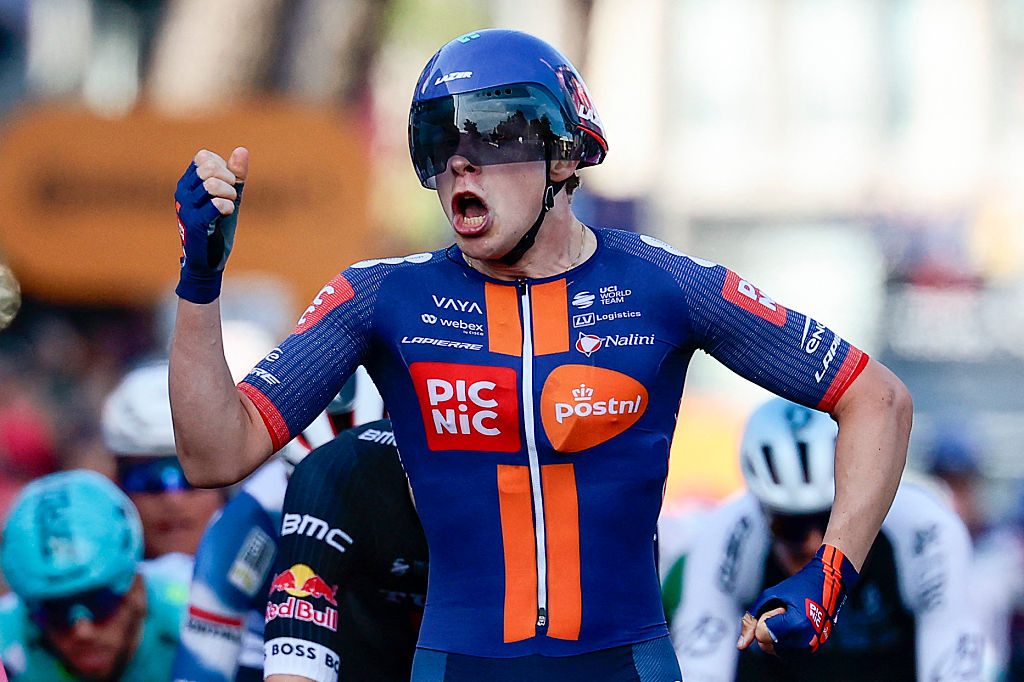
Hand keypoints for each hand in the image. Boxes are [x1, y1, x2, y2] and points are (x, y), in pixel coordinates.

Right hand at [174, 147, 248, 302]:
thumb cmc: (219, 225)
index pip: (204, 157)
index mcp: (188, 182)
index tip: (229, 183)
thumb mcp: (231, 196)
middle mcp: (182, 192)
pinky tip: (226, 213)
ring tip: (229, 205)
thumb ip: (237, 173)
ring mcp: (185, 208)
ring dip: (229, 194)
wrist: (210, 259)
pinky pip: (214, 205)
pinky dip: (227, 207)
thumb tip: (242, 149)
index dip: (223, 166)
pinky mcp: (194, 224)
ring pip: (211, 184)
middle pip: (208, 167)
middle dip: (228, 178)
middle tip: (232, 194)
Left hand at [738, 545, 857, 657]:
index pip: (761, 634)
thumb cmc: (799, 586)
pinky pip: (786, 653)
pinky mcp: (813, 650)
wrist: (828, 585)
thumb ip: (751, 619)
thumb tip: (741, 644)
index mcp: (795, 624)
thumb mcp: (769, 596)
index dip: (765, 618)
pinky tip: (794, 627)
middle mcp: (804, 640)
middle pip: (766, 645)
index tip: (780, 607)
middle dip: (769, 628)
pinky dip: (784, 641)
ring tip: (791, 619)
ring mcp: (811, 647)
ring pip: (775, 651)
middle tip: (785, 612)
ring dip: (776, 635)